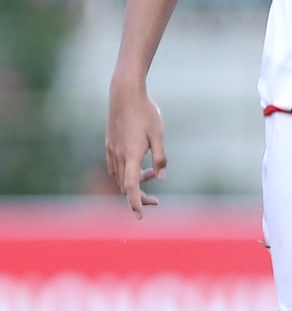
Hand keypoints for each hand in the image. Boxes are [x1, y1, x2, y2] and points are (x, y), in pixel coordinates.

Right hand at [105, 81, 165, 216]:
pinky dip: (126, 174)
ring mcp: (111, 150)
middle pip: (126, 186)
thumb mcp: (159, 135)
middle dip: (139, 197)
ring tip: (152, 173)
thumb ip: (161, 158)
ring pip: (120, 177)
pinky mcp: (109, 144)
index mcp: (131, 155)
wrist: (124, 94)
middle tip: (157, 201)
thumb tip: (161, 177)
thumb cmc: (145, 113)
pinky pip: (115, 168)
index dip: (136, 203)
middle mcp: (118, 155)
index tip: (140, 216)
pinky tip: (139, 166)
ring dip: (135, 183)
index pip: (131, 187)